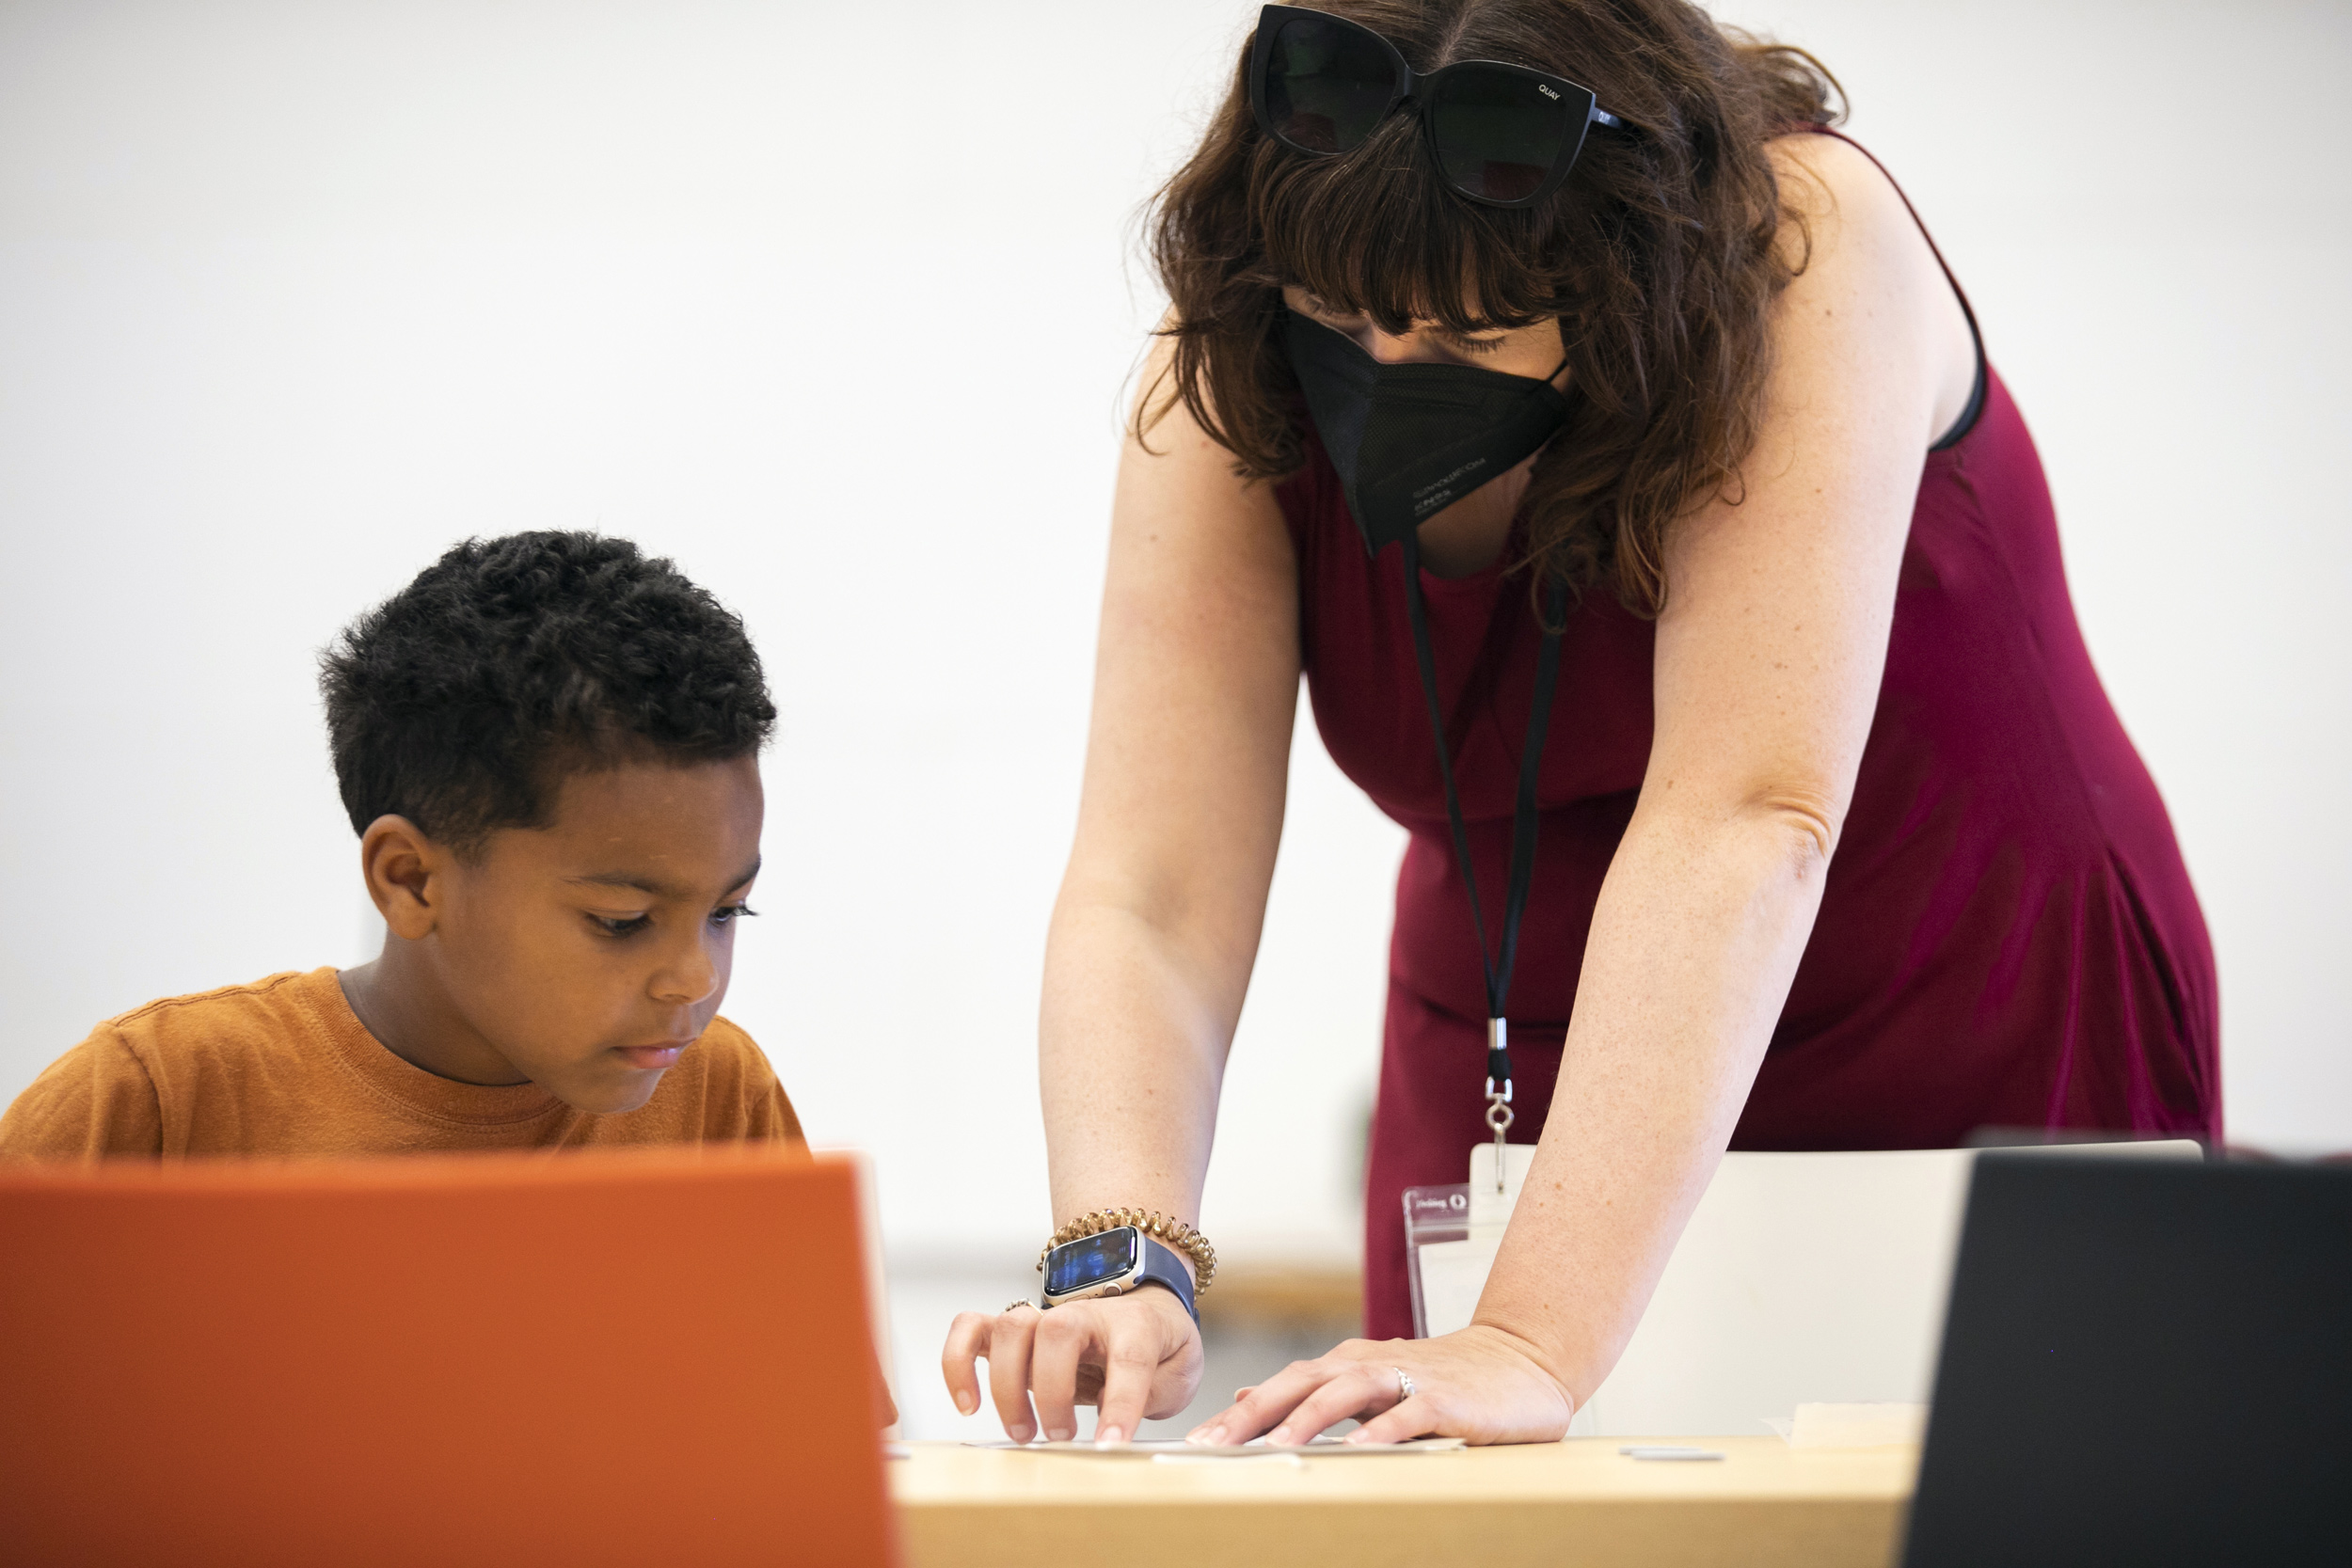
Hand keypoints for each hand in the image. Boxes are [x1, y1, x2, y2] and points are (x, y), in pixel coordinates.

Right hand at [941, 1285, 1203, 1444]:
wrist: (1139, 1308)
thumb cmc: (1157, 1345)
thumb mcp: (1180, 1372)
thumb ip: (1155, 1394)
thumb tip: (1113, 1424)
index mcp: (1136, 1325)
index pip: (1128, 1356)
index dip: (1121, 1403)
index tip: (1110, 1445)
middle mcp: (1085, 1314)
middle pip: (1056, 1330)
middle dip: (1052, 1391)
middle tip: (1060, 1437)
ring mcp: (1045, 1317)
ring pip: (1011, 1327)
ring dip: (1008, 1385)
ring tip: (1023, 1432)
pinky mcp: (1013, 1330)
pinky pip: (970, 1329)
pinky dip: (958, 1363)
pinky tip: (968, 1403)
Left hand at [1185, 1322, 1574, 1446]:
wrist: (1524, 1359)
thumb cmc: (1444, 1379)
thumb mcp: (1372, 1381)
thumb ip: (1314, 1392)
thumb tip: (1248, 1399)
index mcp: (1347, 1364)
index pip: (1282, 1386)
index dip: (1238, 1415)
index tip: (1197, 1444)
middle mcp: (1369, 1364)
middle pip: (1300, 1384)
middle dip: (1253, 1416)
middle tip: (1212, 1448)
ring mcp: (1407, 1378)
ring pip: (1345, 1394)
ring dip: (1305, 1420)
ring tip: (1271, 1450)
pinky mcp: (1445, 1398)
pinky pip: (1405, 1415)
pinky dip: (1379, 1430)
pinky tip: (1355, 1451)